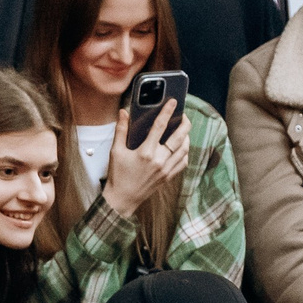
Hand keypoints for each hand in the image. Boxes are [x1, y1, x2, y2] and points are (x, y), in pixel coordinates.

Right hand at [99, 98, 188, 216]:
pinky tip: (182, 147)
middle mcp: (159, 160)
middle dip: (185, 124)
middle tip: (184, 116)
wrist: (122, 200)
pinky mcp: (168, 177)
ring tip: (184, 130)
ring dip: (187, 138)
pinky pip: (183, 163)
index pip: (160, 126)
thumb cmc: (118, 176)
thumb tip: (123, 112)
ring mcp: (166, 170)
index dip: (168, 112)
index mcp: (146, 152)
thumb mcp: (115, 151)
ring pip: (184, 150)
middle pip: (179, 137)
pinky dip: (185, 153)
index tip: (174, 102)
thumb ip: (121, 130)